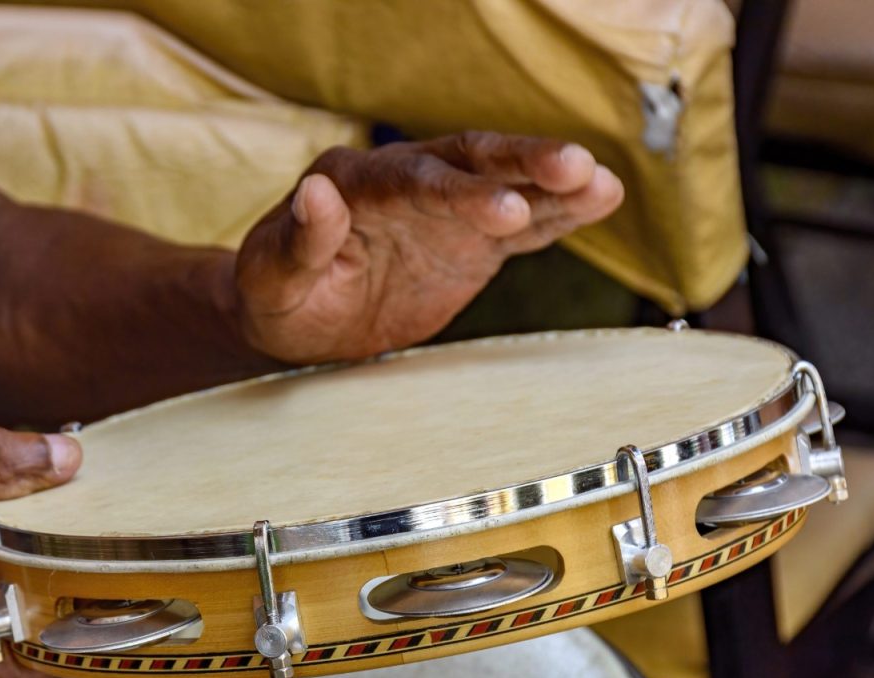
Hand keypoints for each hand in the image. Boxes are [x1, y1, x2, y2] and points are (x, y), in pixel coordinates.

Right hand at [0, 428, 81, 677]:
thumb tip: (70, 456)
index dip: (76, 641)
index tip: (77, 583)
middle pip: (52, 669)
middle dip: (64, 613)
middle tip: (55, 559)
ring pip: (40, 659)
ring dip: (47, 611)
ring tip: (29, 562)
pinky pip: (22, 650)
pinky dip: (28, 613)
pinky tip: (13, 571)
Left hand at [235, 132, 624, 362]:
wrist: (294, 320)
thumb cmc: (274, 296)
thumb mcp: (270, 279)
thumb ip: (299, 241)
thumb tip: (316, 192)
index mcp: (354, 183)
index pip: (414, 181)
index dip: (462, 193)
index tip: (504, 209)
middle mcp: (405, 182)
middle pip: (470, 162)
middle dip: (523, 163)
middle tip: (574, 167)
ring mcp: (442, 210)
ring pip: (504, 185)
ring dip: (552, 183)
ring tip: (603, 184)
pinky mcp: (468, 240)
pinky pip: (519, 225)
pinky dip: (557, 215)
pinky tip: (599, 200)